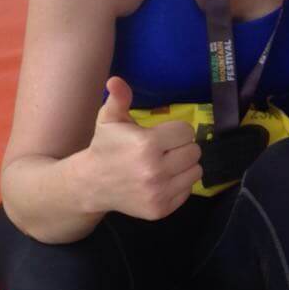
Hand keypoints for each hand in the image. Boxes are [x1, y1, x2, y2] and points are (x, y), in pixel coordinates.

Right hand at [82, 76, 201, 219]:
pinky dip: (179, 184)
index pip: (186, 132)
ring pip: (196, 171)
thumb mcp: (109, 120)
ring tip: (166, 163)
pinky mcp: (161, 209)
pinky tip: (162, 180)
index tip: (162, 134)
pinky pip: (188, 190)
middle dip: (181, 147)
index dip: (175, 130)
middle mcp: (155, 171)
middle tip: (164, 149)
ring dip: (184, 166)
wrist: (92, 184)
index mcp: (146, 145)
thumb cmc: (105, 147)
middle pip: (194, 151)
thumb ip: (119, 98)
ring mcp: (159, 193)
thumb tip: (115, 80)